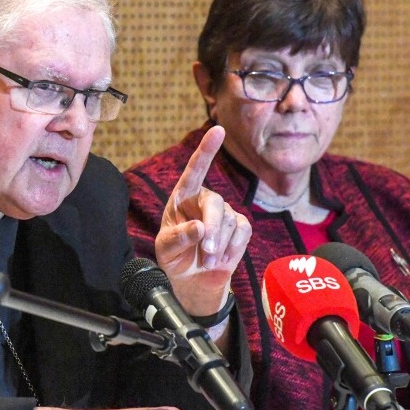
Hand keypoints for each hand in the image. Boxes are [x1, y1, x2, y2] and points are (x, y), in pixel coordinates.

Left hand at [155, 125, 250, 315]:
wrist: (192, 278)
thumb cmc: (174, 257)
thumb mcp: (166, 249)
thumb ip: (178, 237)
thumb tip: (199, 227)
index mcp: (182, 197)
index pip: (195, 169)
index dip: (206, 150)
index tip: (218, 130)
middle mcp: (204, 200)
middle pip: (215, 204)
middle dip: (213, 228)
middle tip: (206, 252)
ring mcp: (224, 212)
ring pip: (229, 221)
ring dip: (219, 245)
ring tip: (206, 260)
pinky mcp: (240, 227)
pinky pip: (243, 232)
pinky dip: (232, 248)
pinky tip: (221, 258)